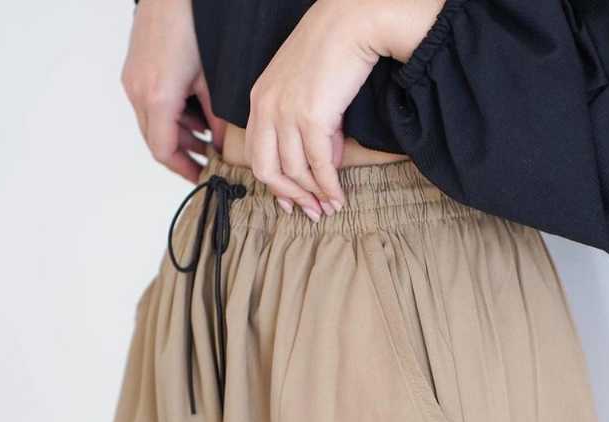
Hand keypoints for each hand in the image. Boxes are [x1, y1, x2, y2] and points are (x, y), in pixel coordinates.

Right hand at [121, 0, 226, 180]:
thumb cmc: (193, 25)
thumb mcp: (212, 80)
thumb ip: (217, 119)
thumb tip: (225, 147)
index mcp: (158, 98)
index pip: (164, 152)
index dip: (184, 170)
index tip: (202, 178)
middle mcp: (139, 92)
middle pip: (156, 141)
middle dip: (182, 155)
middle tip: (207, 162)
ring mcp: (133, 81)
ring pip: (152, 125)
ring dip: (177, 135)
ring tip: (205, 138)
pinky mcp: (134, 71)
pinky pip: (149, 106)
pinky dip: (169, 117)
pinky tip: (193, 113)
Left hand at [246, 0, 442, 219]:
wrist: (352, 22)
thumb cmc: (334, 51)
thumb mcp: (307, 89)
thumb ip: (306, 126)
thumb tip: (322, 163)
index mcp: (259, 99)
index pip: (256, 155)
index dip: (274, 185)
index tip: (291, 202)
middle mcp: (266, 107)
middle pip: (266, 170)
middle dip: (290, 197)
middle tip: (311, 212)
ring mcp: (286, 112)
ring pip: (294, 172)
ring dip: (314, 195)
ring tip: (330, 207)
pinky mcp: (311, 116)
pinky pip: (318, 165)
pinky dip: (329, 186)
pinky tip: (338, 197)